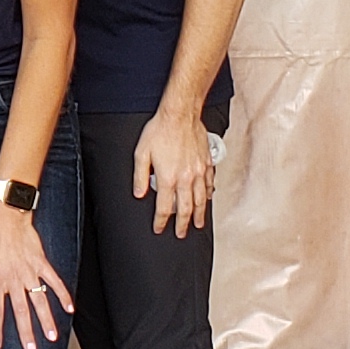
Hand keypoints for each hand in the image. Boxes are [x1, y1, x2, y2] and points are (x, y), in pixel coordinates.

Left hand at [0, 199, 71, 348]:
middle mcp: (14, 280)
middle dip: (26, 333)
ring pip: (40, 301)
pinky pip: (55, 281)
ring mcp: (29, 272)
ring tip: (52, 337)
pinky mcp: (41, 263)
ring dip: (47, 320)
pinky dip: (63, 295)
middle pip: (21, 312)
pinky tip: (70, 308)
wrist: (5, 216)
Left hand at [134, 107, 217, 234]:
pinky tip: (208, 199)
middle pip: (185, 209)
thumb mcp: (141, 153)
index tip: (159, 228)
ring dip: (199, 214)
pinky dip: (209, 195)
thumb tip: (139, 193)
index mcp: (168, 178)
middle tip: (181, 234)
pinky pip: (210, 184)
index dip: (161, 221)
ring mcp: (199, 172)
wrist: (180, 115)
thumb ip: (140, 176)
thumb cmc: (160, 131)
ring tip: (198, 224)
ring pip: (201, 200)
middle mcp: (185, 179)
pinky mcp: (207, 163)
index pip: (164, 207)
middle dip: (182, 224)